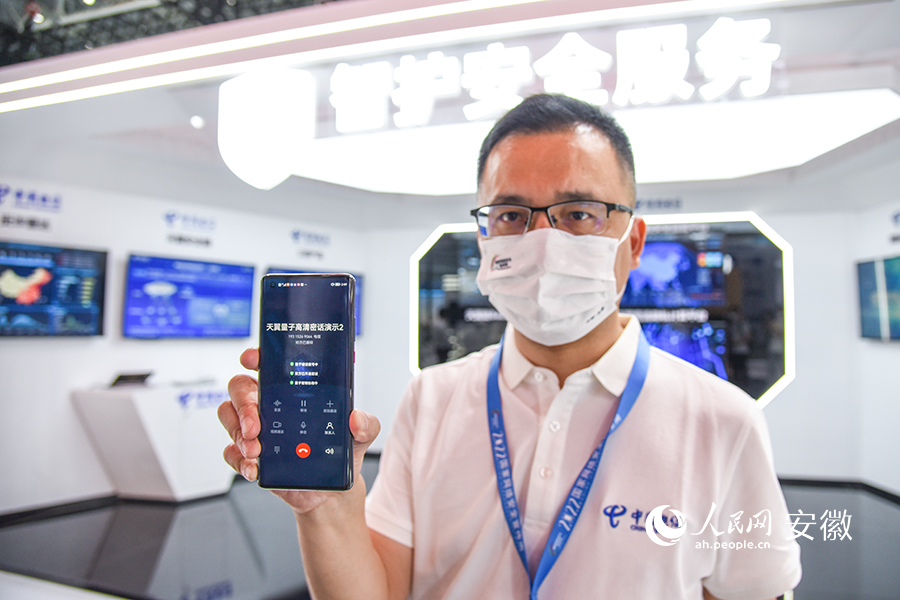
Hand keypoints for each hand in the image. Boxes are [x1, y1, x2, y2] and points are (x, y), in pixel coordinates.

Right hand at [218, 347, 380, 512]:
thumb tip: (357, 418)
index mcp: (293, 390)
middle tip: (255, 423)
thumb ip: (367, 425)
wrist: (331, 491)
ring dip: (237, 431)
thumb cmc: (340, 452)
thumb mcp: (361, 435)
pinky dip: (238, 459)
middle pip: (240, 387)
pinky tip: (253, 467)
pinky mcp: (250, 455)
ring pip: (229, 415)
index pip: (267, 364)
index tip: (252, 359)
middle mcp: (270, 404)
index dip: (256, 357)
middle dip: (243, 402)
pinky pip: (231, 451)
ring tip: (256, 449)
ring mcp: (258, 429)